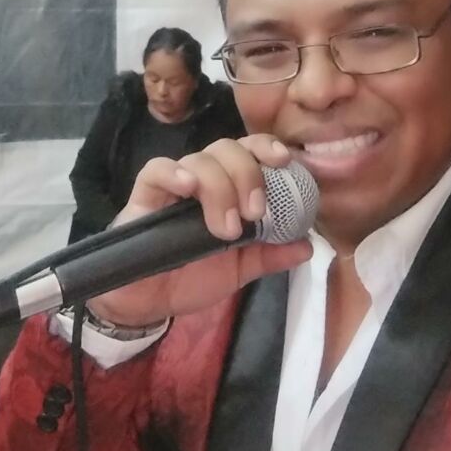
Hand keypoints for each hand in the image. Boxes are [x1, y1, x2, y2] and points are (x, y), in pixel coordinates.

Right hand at [87, 135, 312, 325]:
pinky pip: (155, 171)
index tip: (285, 161)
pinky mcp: (143, 198)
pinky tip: (188, 186)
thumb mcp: (238, 270)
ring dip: (219, 187)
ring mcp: (171, 186)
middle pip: (226, 148)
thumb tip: (307, 247)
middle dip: (247, 175)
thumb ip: (269, 256)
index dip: (266, 147)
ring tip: (225, 228)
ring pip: (198, 159)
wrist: (146, 303)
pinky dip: (174, 173)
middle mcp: (201, 180)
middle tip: (254, 213)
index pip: (247, 151)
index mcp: (227, 189)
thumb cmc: (190, 278)